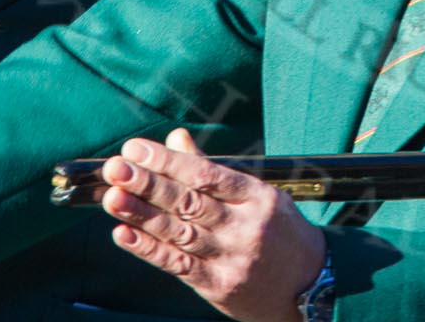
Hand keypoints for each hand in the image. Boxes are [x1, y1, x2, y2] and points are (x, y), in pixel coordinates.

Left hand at [103, 128, 324, 321]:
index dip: (169, 161)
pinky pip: (178, 265)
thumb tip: (176, 138)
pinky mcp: (218, 286)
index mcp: (257, 196)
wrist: (312, 286)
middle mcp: (244, 226)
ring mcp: (231, 258)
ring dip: (141, 215)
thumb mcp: (259, 194)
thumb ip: (213, 170)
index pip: (206, 174)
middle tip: (115, 168)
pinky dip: (148, 250)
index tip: (135, 148)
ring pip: (179, 233)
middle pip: (189, 202)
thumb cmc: (282, 232)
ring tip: (112, 197)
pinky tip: (124, 235)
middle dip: (148, 183)